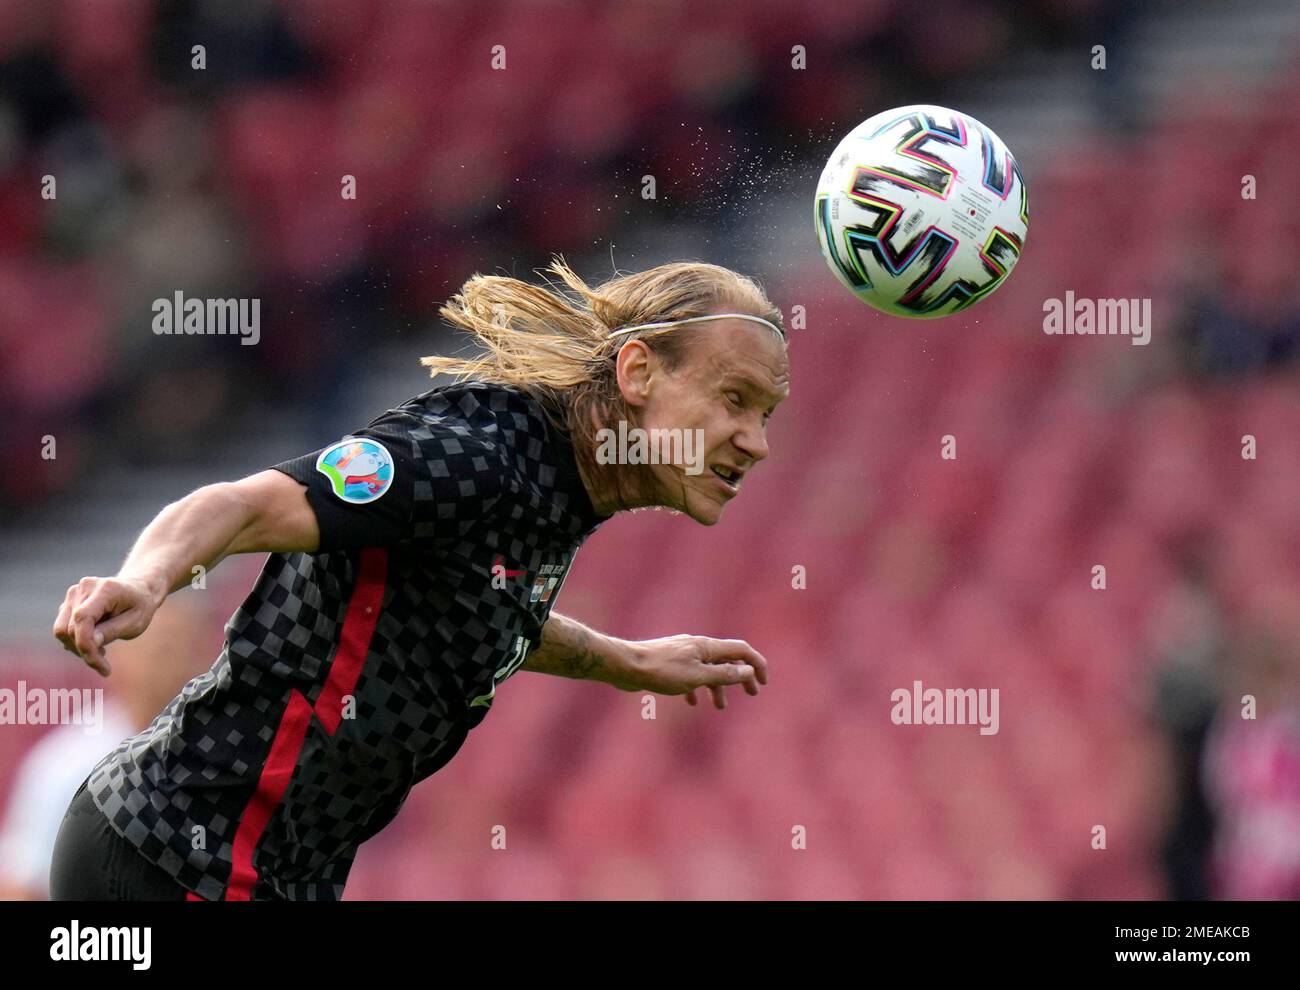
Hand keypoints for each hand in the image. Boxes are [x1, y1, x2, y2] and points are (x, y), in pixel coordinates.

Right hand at [53, 575, 160, 676]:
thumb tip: (91, 642)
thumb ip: (113, 631)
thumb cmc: (140, 607)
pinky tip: (95, 642)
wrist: (138, 590)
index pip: (82, 619)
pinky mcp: (68, 602)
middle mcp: (85, 587)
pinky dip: (76, 641)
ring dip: (78, 648)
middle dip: (85, 651)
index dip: (86, 645)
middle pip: (69, 628)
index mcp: (105, 589)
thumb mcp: (136, 622)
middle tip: (103, 665)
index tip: (101, 667)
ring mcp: (74, 593)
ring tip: (101, 652)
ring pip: (61, 630)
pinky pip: (63, 627)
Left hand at [623, 634, 768, 709]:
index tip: (763, 683)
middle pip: (727, 659)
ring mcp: (683, 653)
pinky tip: (691, 702)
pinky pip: (690, 674)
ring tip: (719, 707)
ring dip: (718, 686)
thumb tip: (748, 670)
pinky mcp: (669, 663)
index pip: (741, 650)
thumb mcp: (697, 677)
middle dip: (741, 676)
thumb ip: (723, 674)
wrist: (626, 665)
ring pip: (708, 669)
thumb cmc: (661, 671)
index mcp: (707, 647)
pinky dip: (696, 687)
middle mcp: (697, 646)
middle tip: (752, 693)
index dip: (756, 664)